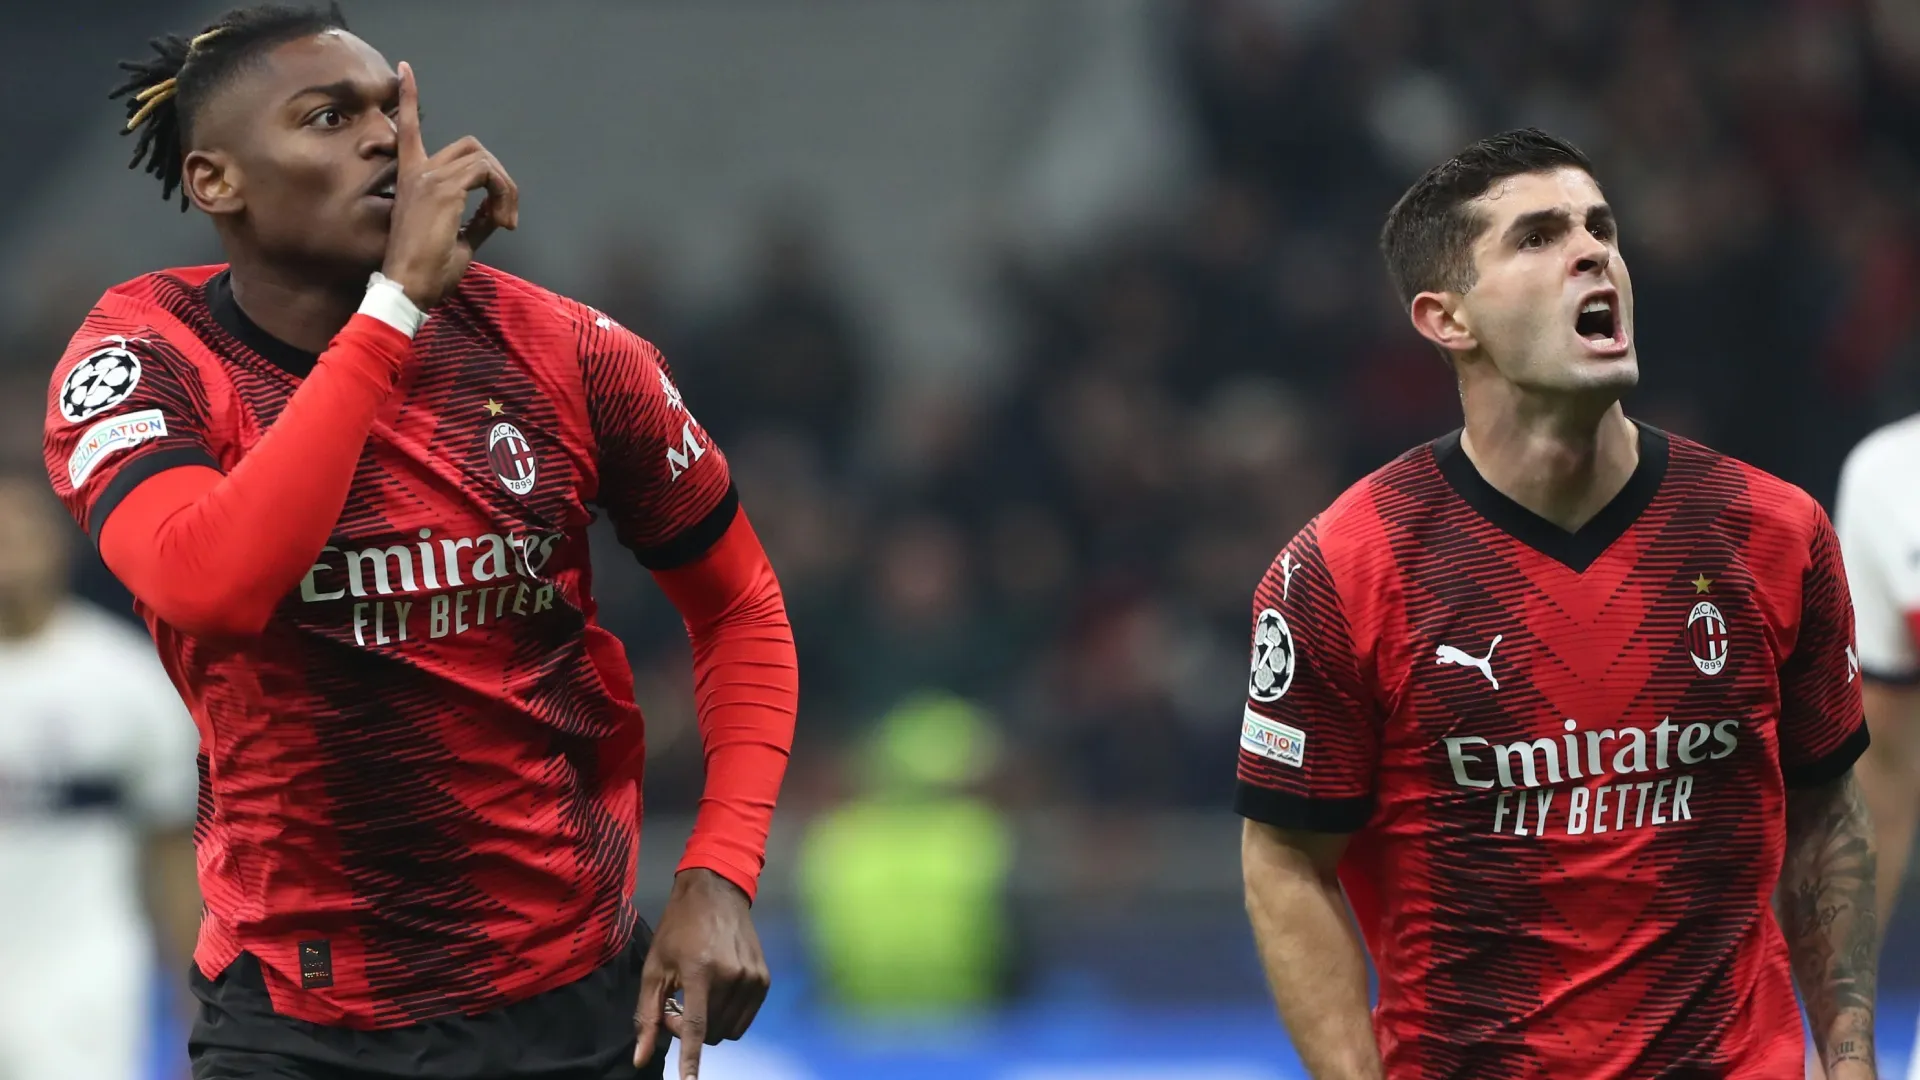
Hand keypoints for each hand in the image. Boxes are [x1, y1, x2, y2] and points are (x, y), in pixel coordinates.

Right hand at [379, 61, 518, 309]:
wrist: (408, 287)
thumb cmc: (427, 272)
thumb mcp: (458, 241)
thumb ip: (475, 220)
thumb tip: (495, 212)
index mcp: (412, 179)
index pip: (408, 129)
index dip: (407, 97)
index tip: (405, 68)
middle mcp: (418, 171)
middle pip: (471, 147)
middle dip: (498, 174)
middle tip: (506, 213)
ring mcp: (430, 177)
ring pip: (483, 159)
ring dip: (505, 189)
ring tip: (505, 222)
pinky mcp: (444, 188)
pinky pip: (487, 174)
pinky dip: (504, 195)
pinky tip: (502, 222)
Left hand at [633, 868, 769, 1078]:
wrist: (716, 893)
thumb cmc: (678, 929)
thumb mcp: (654, 968)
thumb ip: (648, 1016)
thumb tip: (641, 1058)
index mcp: (701, 971)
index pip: (696, 1027)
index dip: (691, 1060)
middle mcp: (732, 976)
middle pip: (710, 1034)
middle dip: (691, 1030)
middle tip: (679, 1004)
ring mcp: (752, 978)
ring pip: (728, 1031)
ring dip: (710, 1025)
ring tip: (699, 997)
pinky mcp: (764, 979)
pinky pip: (744, 1019)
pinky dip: (727, 1015)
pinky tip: (717, 992)